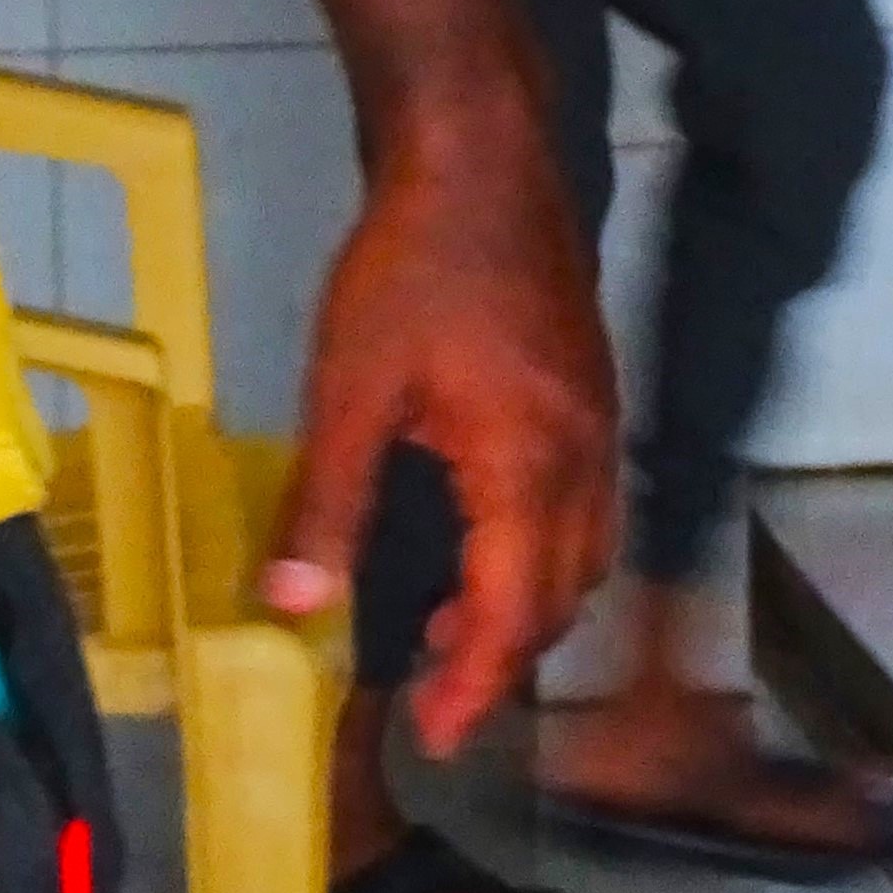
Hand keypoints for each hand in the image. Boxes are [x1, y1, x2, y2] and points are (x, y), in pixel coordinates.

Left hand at [261, 82, 620, 752]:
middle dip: (503, 659)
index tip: (438, 737)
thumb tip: (292, 603)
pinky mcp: (593, 395)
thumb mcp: (348, 387)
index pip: (510, 613)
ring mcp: (600, 425)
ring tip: (453, 636)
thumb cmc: (410, 265)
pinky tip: (490, 548)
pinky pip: (585, 510)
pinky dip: (544, 555)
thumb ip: (329, 502)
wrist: (482, 155)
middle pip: (559, 598)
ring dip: (527, 610)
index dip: (474, 684)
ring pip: (583, 557)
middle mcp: (584, 460)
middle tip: (436, 696)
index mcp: (527, 467)